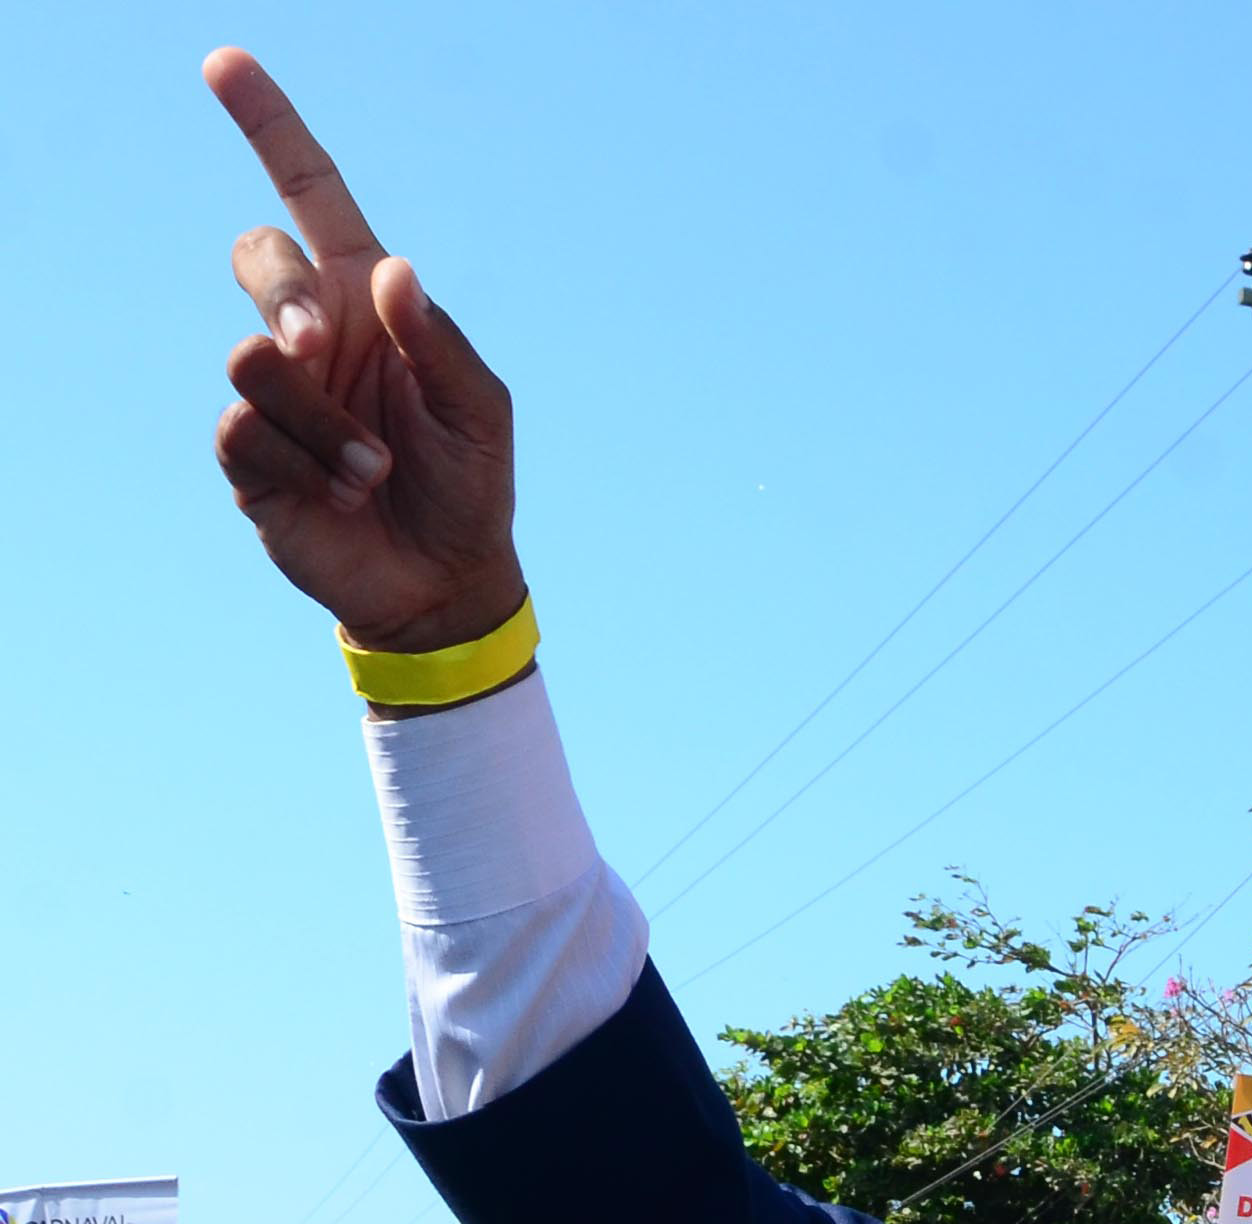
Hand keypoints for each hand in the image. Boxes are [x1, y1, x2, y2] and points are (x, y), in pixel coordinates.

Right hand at [204, 51, 524, 653]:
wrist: (444, 583)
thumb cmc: (468, 485)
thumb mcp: (479, 410)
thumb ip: (439, 341)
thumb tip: (390, 272)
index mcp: (364, 300)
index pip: (307, 193)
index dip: (268, 126)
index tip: (224, 64)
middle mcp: (310, 334)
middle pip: (255, 258)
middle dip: (282, 297)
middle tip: (315, 346)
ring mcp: (275, 394)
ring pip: (252, 361)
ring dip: (322, 423)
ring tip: (370, 471)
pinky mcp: (250, 459)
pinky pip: (245, 433)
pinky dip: (303, 466)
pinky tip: (342, 494)